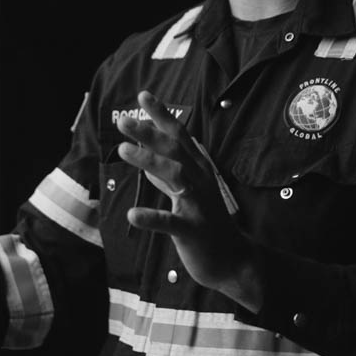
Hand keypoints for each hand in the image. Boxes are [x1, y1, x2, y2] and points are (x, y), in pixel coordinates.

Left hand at [117, 91, 263, 311]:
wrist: (233, 259)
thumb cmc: (206, 221)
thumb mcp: (189, 190)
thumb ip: (168, 170)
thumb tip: (145, 150)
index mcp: (198, 168)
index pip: (179, 135)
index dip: (161, 115)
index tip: (143, 96)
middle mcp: (200, 180)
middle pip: (174, 150)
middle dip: (149, 133)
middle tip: (123, 121)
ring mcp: (198, 205)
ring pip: (175, 176)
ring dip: (148, 161)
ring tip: (123, 151)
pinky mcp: (193, 231)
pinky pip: (171, 222)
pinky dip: (152, 217)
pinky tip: (132, 215)